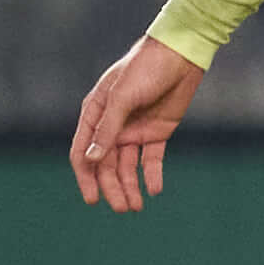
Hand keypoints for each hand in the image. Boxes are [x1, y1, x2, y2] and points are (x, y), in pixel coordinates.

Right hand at [71, 37, 206, 211]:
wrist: (180, 55)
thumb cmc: (145, 68)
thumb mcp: (122, 97)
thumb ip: (107, 129)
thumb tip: (90, 159)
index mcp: (95, 115)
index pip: (82, 152)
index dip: (85, 177)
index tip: (92, 199)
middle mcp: (112, 126)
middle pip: (106, 165)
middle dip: (112, 188)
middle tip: (122, 209)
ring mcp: (134, 130)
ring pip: (127, 166)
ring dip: (130, 186)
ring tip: (135, 208)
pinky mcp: (157, 132)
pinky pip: (151, 159)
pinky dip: (151, 175)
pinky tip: (154, 190)